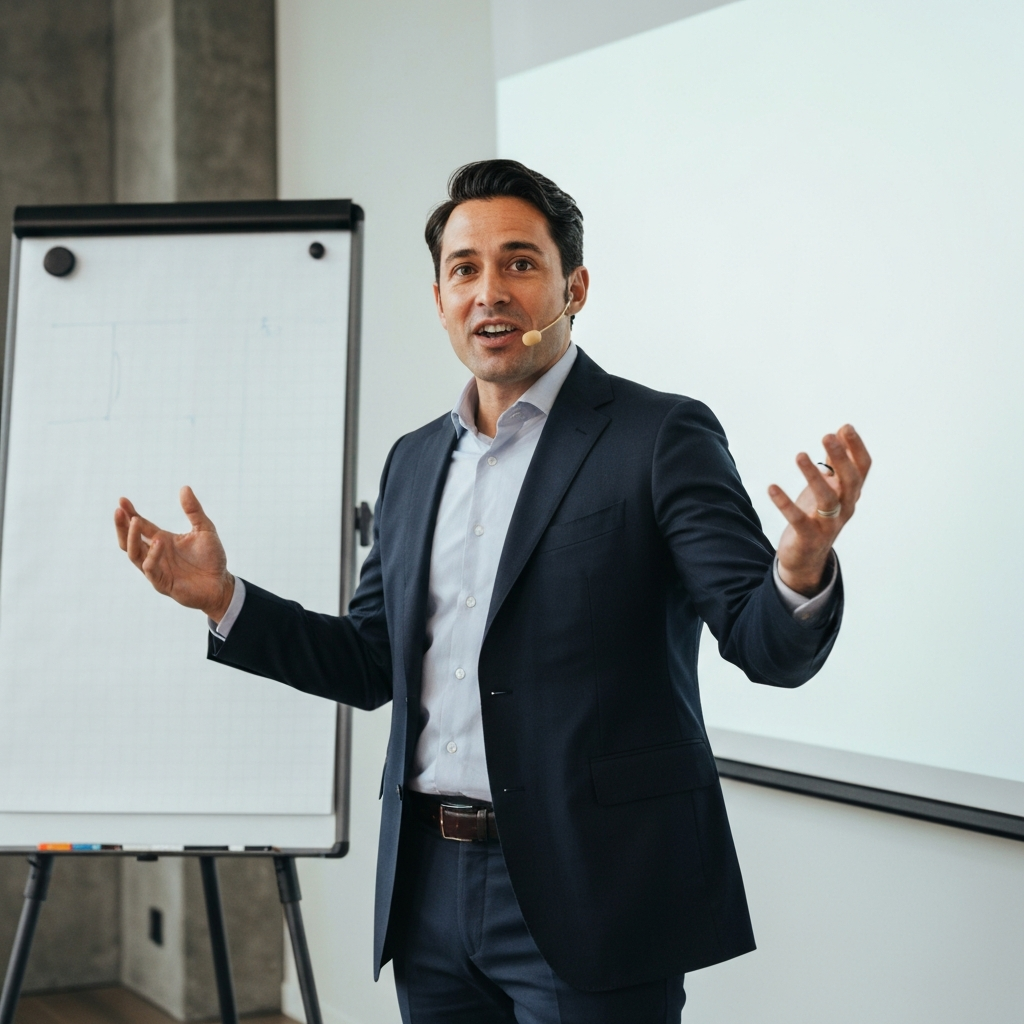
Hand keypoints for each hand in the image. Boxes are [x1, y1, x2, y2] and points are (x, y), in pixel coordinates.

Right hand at [114, 486, 233, 621]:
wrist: (221, 583)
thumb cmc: (211, 558)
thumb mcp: (205, 529)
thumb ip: (194, 510)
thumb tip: (184, 487)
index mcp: (161, 540)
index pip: (140, 526)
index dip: (130, 514)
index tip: (122, 500)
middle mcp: (155, 554)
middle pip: (129, 540)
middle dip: (122, 526)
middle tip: (119, 511)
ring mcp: (156, 569)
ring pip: (134, 554)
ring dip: (132, 538)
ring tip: (136, 521)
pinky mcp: (162, 583)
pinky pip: (150, 568)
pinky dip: (152, 555)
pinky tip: (158, 542)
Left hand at [769, 424, 870, 596]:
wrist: (806, 559)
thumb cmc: (818, 517)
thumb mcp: (828, 488)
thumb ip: (834, 463)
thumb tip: (838, 433)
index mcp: (850, 494)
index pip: (862, 468)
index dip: (856, 447)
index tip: (845, 426)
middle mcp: (845, 508)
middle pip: (851, 481)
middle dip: (841, 457)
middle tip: (827, 435)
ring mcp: (829, 524)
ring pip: (827, 499)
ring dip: (814, 476)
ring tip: (800, 455)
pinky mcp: (808, 537)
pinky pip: (798, 519)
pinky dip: (784, 503)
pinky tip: (771, 487)